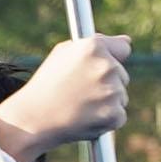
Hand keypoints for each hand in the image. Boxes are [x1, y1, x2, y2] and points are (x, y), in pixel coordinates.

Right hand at [0, 33, 131, 161]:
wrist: (33, 119)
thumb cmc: (47, 84)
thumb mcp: (63, 54)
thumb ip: (95, 44)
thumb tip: (127, 42)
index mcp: (93, 48)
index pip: (122, 48)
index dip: (112, 58)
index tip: (100, 68)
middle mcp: (106, 67)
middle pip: (122, 75)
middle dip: (106, 83)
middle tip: (79, 92)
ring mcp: (112, 92)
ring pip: (121, 96)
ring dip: (106, 102)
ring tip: (79, 106)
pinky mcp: (115, 115)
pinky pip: (119, 115)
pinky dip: (106, 119)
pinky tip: (85, 118)